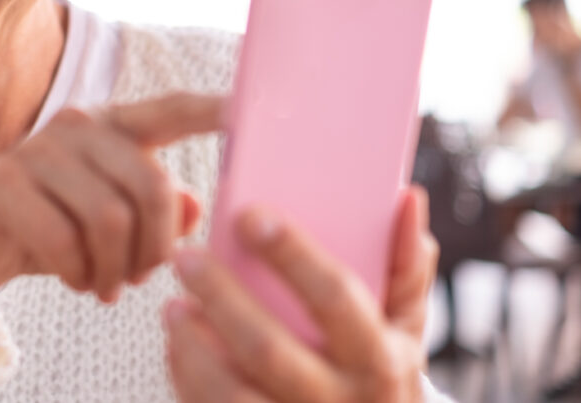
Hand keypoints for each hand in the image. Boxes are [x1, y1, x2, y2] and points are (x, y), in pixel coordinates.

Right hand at [0, 92, 225, 350]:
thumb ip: (159, 209)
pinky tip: (77, 281)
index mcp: (110, 128)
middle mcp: (75, 126)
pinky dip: (79, 274)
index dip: (210, 109)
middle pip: (150, 185)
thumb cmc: (55, 231)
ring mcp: (35, 150)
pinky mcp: (2, 184)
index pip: (168, 110)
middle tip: (145, 277)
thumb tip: (198, 207)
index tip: (249, 110)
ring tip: (109, 286)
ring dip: (117, 268)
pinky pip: (65, 240)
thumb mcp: (113, 222)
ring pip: (110, 218)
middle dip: (158, 246)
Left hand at [165, 185, 437, 402]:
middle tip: (186, 256)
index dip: (292, 254)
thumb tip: (407, 197)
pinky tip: (178, 345)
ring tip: (172, 306)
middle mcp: (338, 399)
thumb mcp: (405, 324)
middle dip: (221, 298)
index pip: (333, 297)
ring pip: (231, 395)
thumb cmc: (379, 367)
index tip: (250, 214)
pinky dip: (188, 379)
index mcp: (378, 358)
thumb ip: (406, 264)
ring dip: (193, 346)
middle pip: (268, 349)